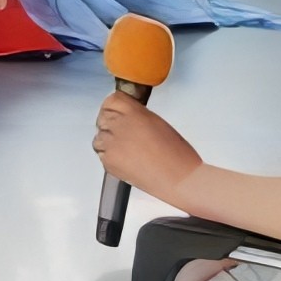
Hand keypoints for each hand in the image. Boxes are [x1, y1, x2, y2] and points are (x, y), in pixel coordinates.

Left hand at [95, 87, 201, 204]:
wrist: (181, 180)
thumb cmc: (177, 154)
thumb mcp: (157, 122)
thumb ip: (137, 115)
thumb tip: (126, 116)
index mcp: (133, 111)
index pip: (112, 100)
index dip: (116, 108)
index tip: (119, 114)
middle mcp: (119, 123)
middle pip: (103, 117)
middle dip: (112, 125)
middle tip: (126, 137)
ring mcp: (111, 142)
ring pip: (100, 137)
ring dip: (109, 142)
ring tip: (129, 152)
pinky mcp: (108, 160)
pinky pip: (102, 154)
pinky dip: (110, 157)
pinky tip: (128, 162)